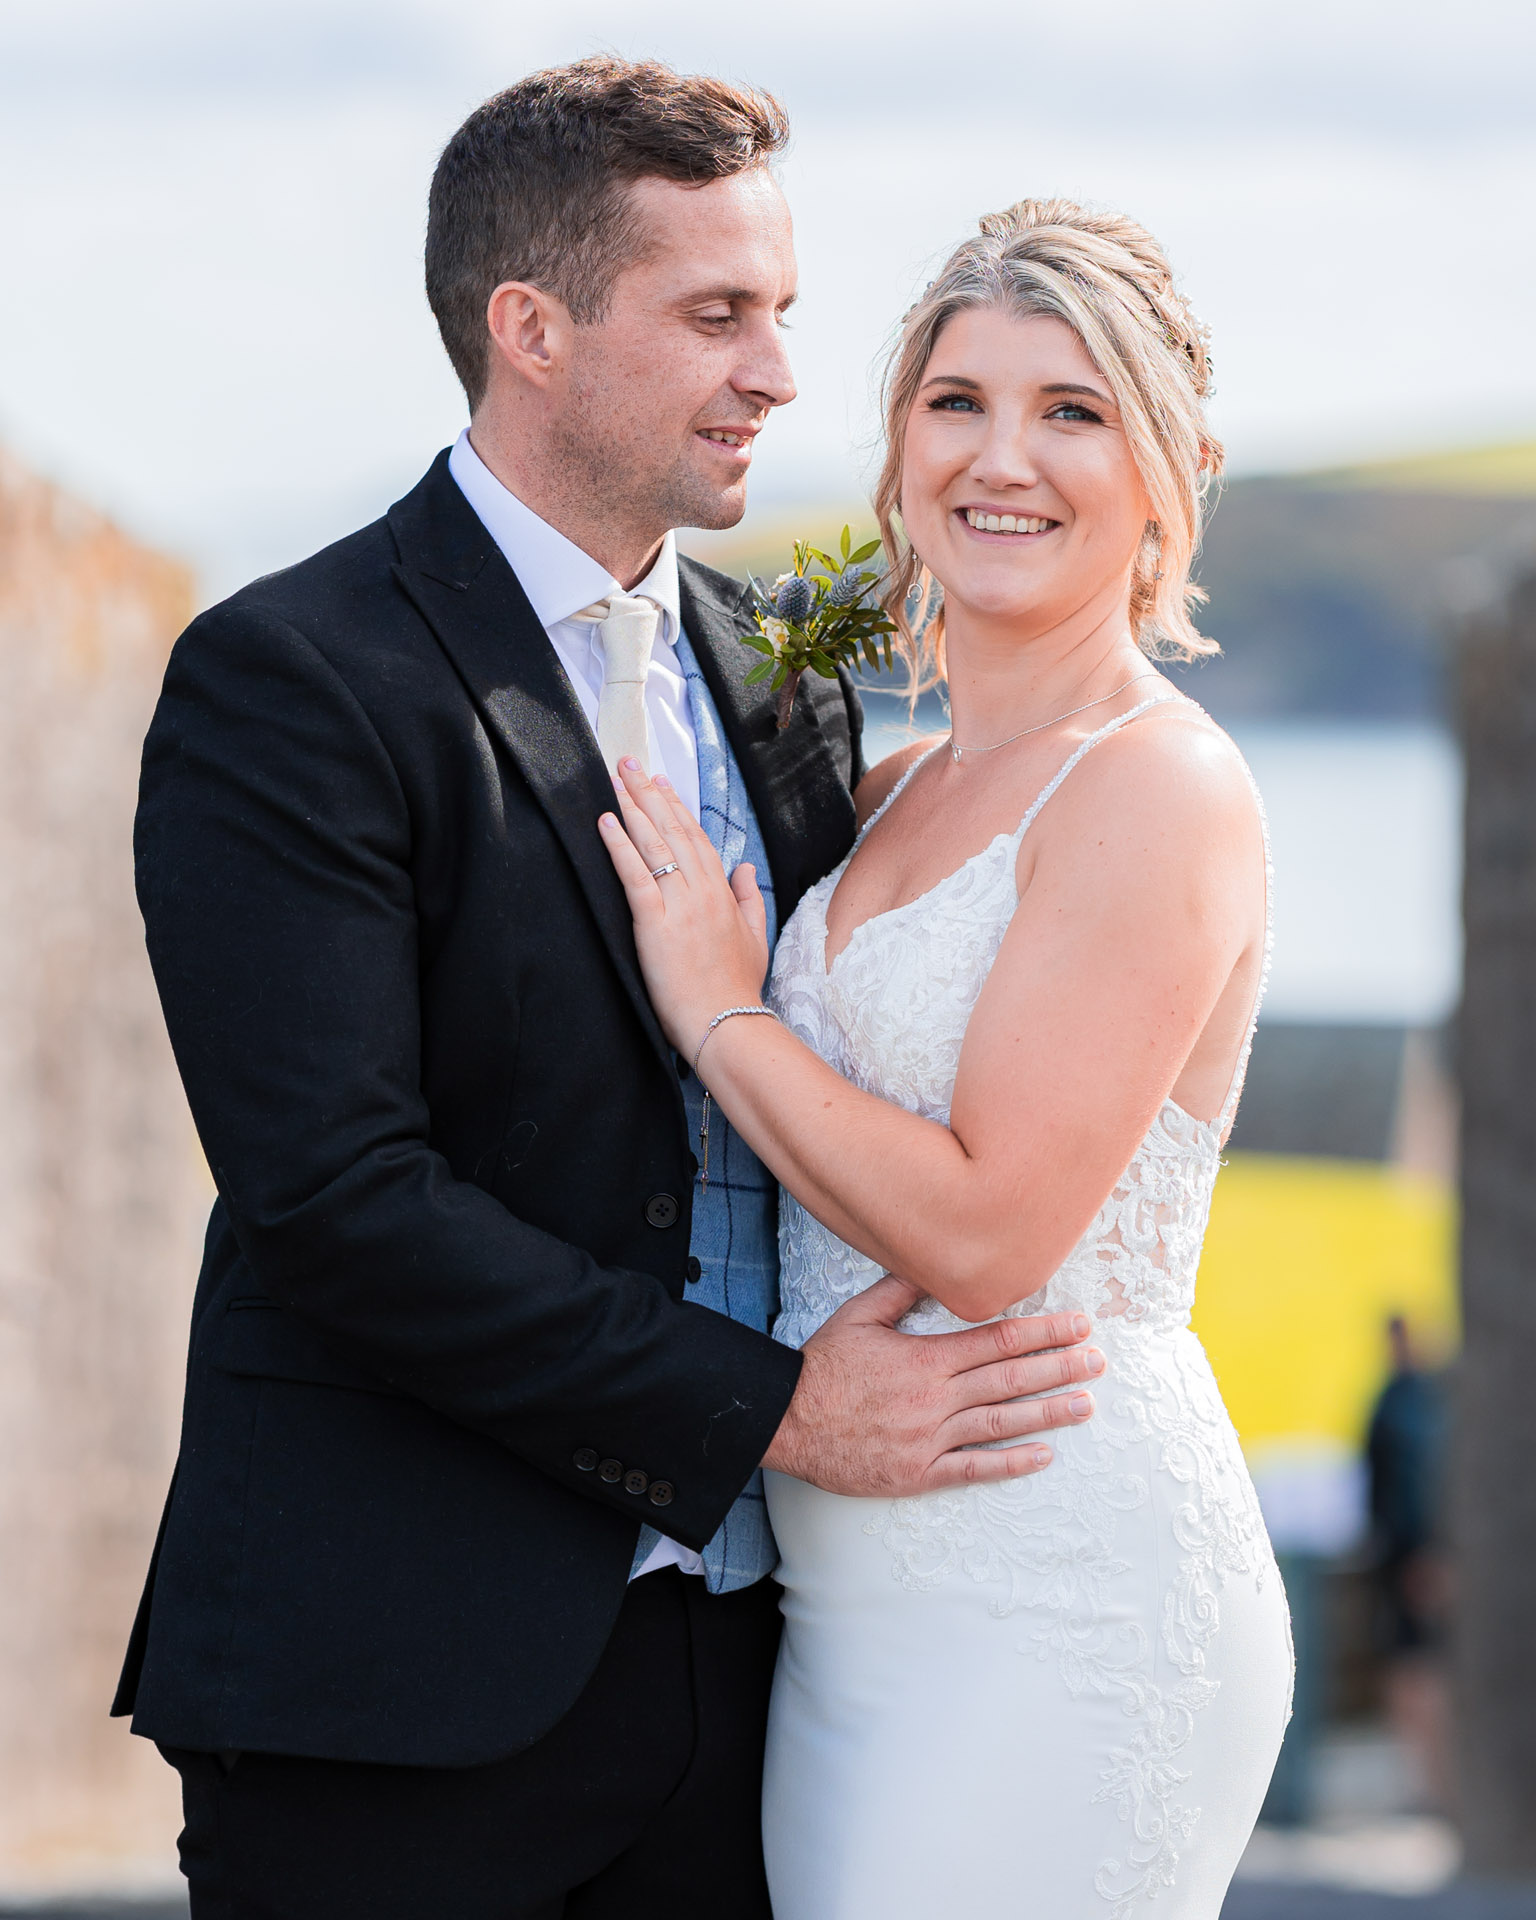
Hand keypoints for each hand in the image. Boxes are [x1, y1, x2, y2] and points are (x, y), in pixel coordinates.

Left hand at [598, 758, 768, 1056]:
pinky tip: (605, 822)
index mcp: (722, 894)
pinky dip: (619, 846)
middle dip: (648, 794)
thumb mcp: (754, 939)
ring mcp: (680, 905)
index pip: (696, 838)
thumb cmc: (736, 988)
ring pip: (654, 845)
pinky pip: (635, 876)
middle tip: (628, 763)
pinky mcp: (657, 924)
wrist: (726, 1023)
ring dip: (631, 808)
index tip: (660, 782)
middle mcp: (702, 891)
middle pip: (672, 831)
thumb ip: (750, 900)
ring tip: (613, 780)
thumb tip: (744, 869)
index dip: (675, 807)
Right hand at [762, 1276, 1103, 1495]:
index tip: (1077, 1325)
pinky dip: (1009, 1463)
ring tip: (1086, 1405)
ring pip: (999, 1424)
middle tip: (1098, 1361)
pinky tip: (1043, 1455)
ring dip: (1048, 1413)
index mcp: (924, 1357)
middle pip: (1010, 1380)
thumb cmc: (822, 1366)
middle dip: (1059, 1367)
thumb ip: (902, 1290)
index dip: (1042, 1331)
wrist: (785, 1420)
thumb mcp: (859, 1316)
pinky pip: (972, 1468)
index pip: (997, 1340)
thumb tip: (940, 1269)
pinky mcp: (917, 1473)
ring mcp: (928, 1438)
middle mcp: (934, 1397)